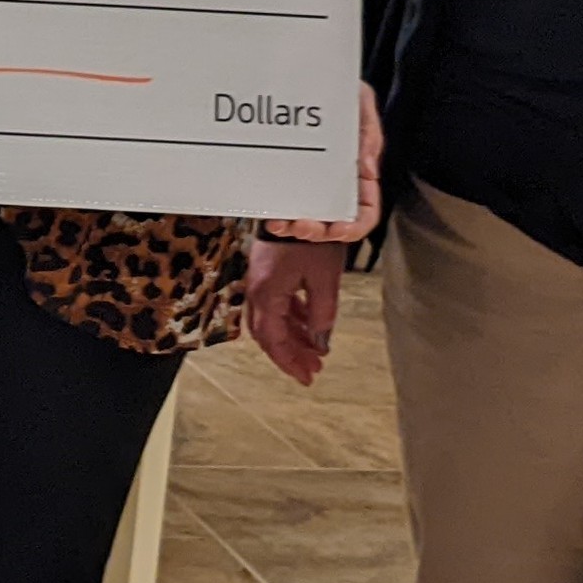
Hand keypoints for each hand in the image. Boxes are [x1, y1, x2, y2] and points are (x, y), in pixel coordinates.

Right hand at [244, 233, 346, 385]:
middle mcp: (257, 293)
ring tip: (315, 350)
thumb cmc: (309, 240)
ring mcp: (260, 283)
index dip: (291, 362)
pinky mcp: (267, 273)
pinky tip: (308, 322)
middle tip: (312, 369)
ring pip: (273, 321)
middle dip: (291, 354)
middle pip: (269, 334)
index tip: (307, 377)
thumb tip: (320, 338)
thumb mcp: (324, 278)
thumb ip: (322, 312)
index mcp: (268, 296)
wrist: (293, 205)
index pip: (275, 341)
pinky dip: (292, 318)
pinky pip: (277, 304)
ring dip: (293, 337)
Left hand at [263, 83, 382, 245]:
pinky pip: (281, 204)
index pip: (364, 211)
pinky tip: (267, 213)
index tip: (337, 228)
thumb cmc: (338, 87)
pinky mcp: (284, 178)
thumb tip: (367, 170)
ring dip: (293, 228)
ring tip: (279, 223)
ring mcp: (308, 183)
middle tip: (299, 226)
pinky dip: (275, 213)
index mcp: (358, 173)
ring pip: (305, 219)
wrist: (302, 72)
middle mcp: (334, 184)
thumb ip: (370, 132)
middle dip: (316, 232)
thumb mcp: (360, 100)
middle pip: (332, 223)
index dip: (354, 226)